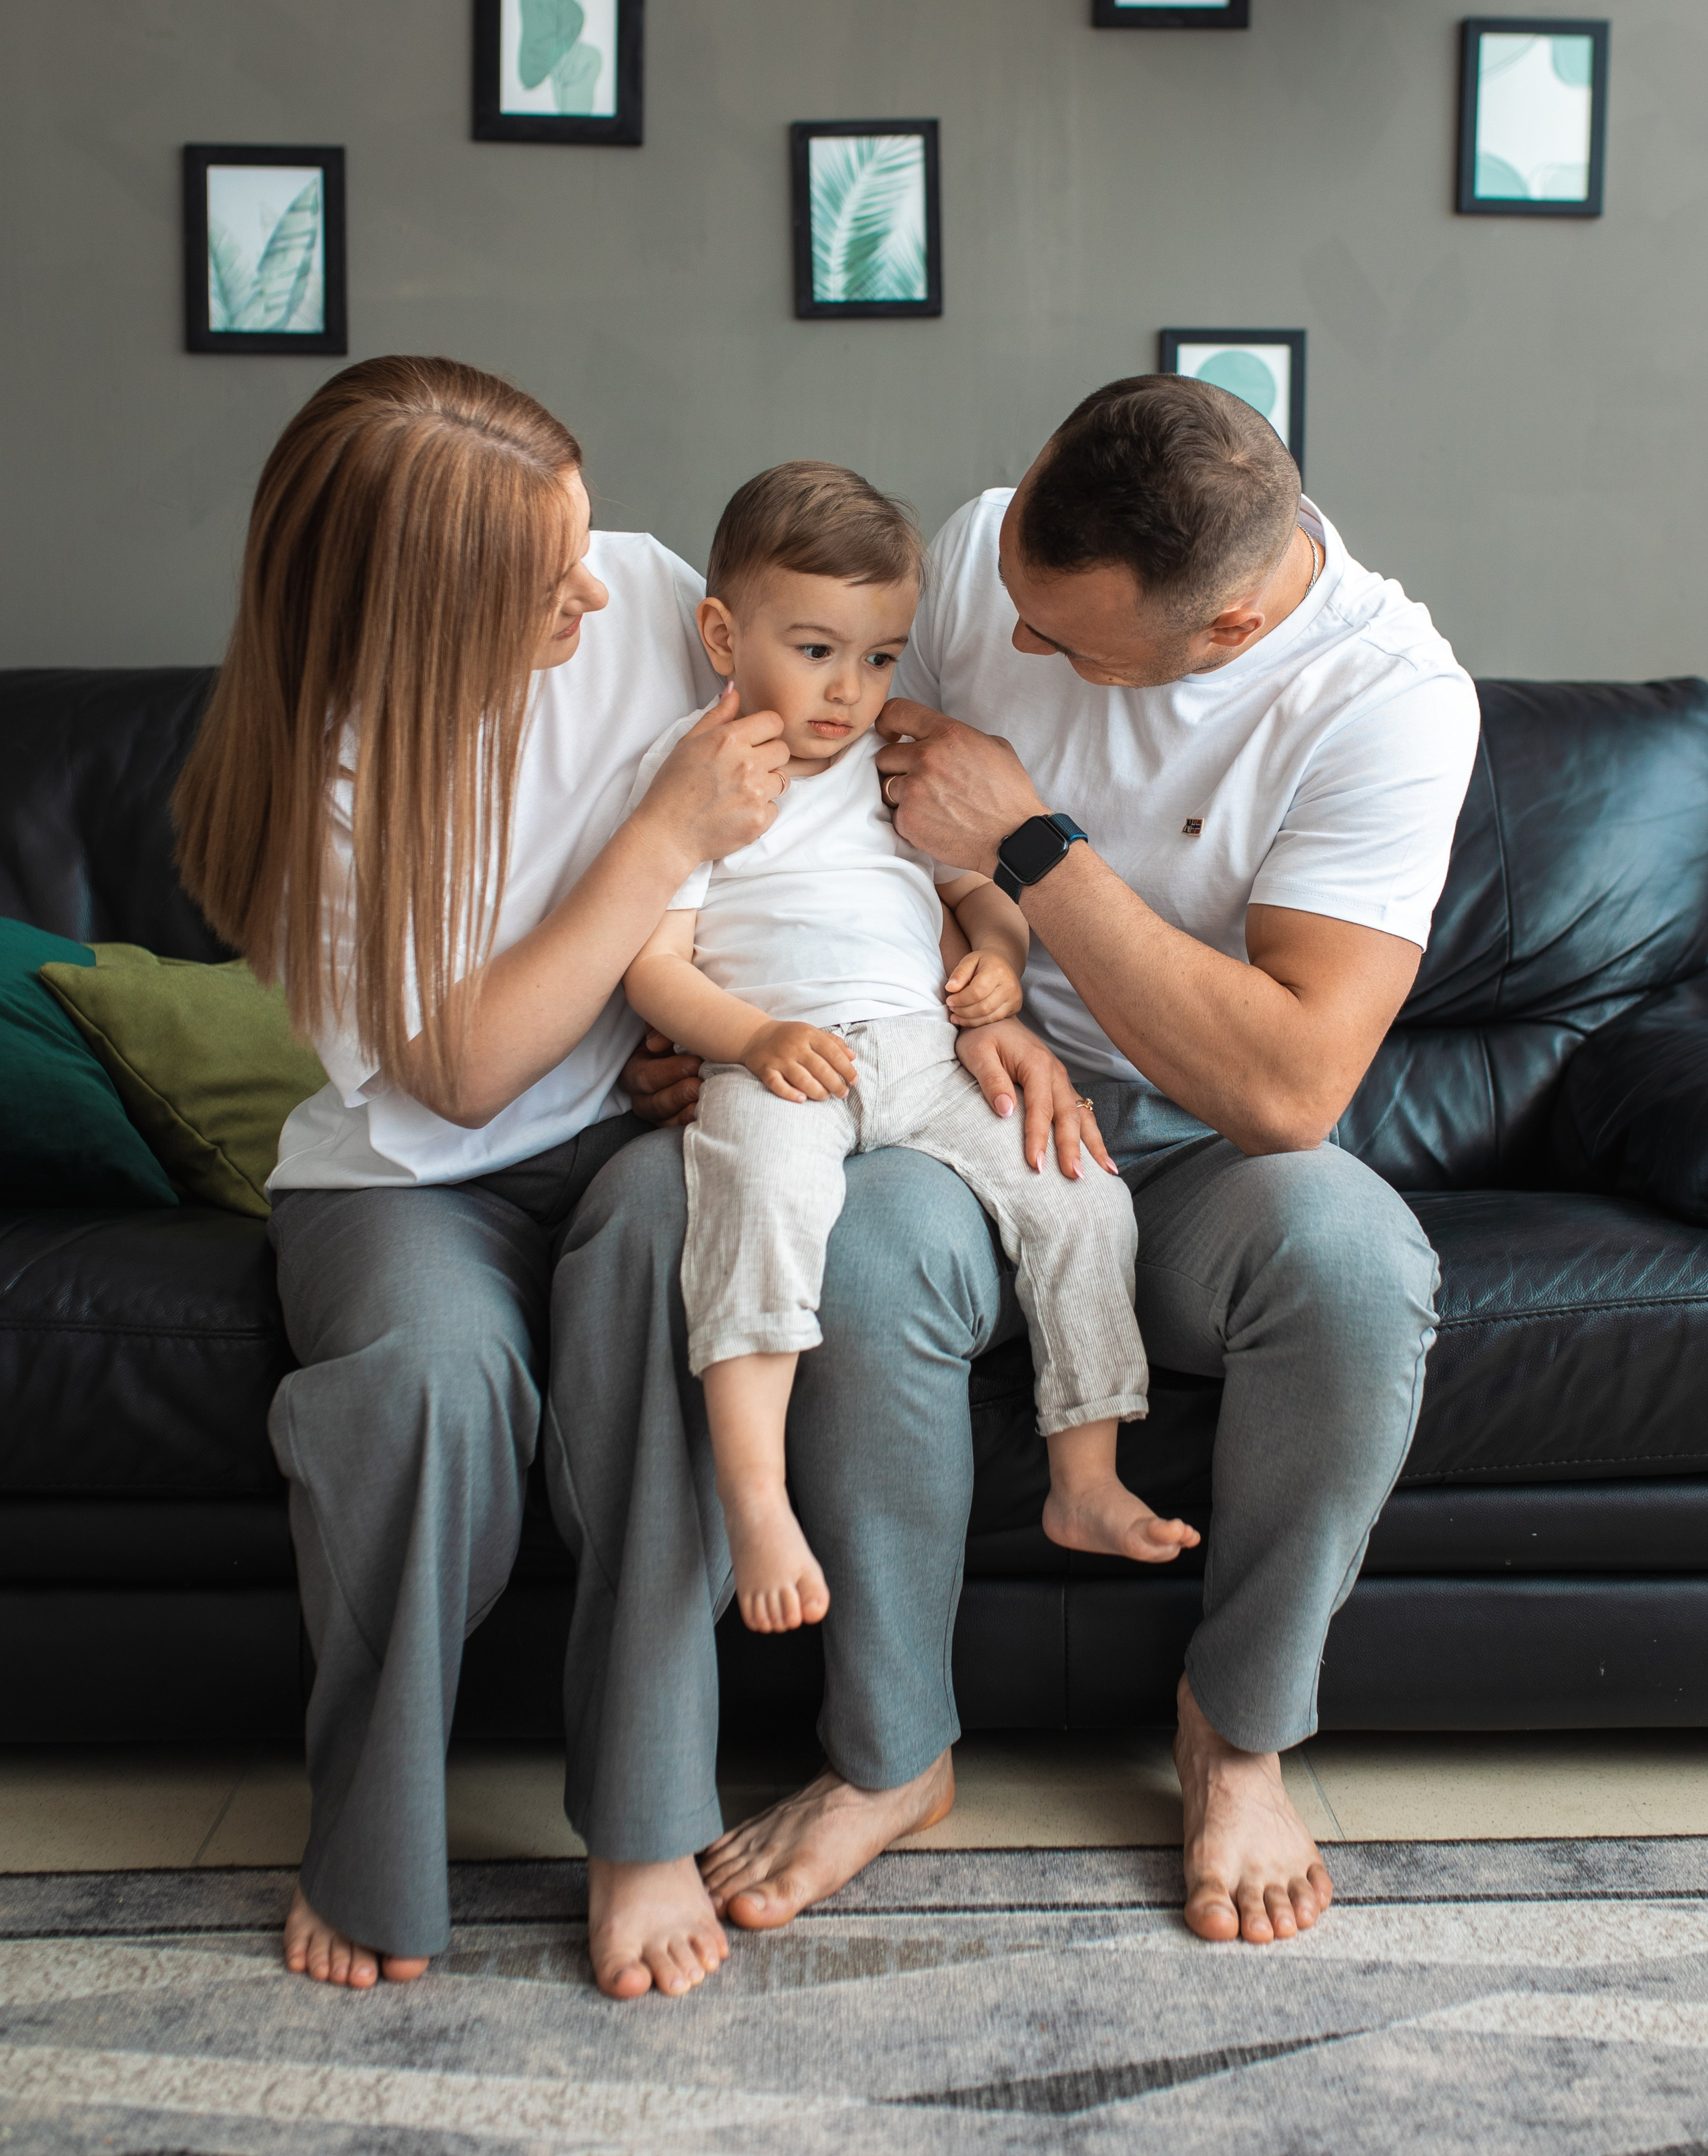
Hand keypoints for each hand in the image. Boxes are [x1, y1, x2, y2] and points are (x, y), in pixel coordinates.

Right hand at [622, 1030, 702, 1126]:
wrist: (692, 1054)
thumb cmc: (677, 1037)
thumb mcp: (666, 1028)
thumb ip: (660, 1029)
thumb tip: (654, 1045)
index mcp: (634, 1069)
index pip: (645, 1076)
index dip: (668, 1072)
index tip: (694, 1063)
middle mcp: (641, 1095)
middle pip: (654, 1101)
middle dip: (678, 1094)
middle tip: (700, 1084)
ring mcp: (656, 1113)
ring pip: (665, 1119)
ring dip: (685, 1110)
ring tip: (704, 1098)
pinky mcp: (670, 1123)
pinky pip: (676, 1128)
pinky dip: (690, 1122)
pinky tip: (704, 1114)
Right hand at [634, 682, 789, 868]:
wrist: (666, 834)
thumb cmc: (672, 787)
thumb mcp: (688, 743)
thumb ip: (716, 716)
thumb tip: (735, 690)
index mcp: (729, 739)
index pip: (774, 722)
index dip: (766, 731)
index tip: (755, 741)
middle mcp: (747, 763)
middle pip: (782, 750)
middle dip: (768, 757)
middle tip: (744, 769)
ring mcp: (755, 793)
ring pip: (782, 780)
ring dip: (766, 784)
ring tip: (739, 792)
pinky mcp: (759, 820)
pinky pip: (774, 808)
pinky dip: (760, 810)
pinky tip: (737, 812)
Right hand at [741, 1021, 857, 1104]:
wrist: (756, 1035)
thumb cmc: (790, 1036)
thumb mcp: (812, 1032)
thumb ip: (833, 1043)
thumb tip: (853, 1057)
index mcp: (809, 1035)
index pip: (833, 1053)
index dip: (846, 1069)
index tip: (855, 1081)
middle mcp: (795, 1047)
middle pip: (820, 1068)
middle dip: (835, 1084)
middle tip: (843, 1094)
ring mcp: (780, 1059)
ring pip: (802, 1079)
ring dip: (817, 1091)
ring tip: (825, 1097)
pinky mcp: (766, 1070)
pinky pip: (778, 1085)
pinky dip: (790, 1094)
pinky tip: (802, 1099)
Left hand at [875, 698, 1046, 873]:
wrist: (1015, 838)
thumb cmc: (1009, 794)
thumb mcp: (994, 747)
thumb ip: (958, 736)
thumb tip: (936, 736)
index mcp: (947, 734)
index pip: (896, 712)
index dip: (888, 723)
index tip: (891, 734)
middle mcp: (927, 758)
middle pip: (884, 755)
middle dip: (897, 767)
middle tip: (919, 780)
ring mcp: (915, 791)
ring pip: (886, 786)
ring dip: (902, 794)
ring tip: (928, 803)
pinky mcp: (909, 820)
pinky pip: (894, 815)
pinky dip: (909, 819)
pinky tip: (932, 822)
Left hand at [944, 949, 1022, 1026]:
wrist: (1004, 963)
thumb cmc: (984, 962)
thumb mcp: (969, 960)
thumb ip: (959, 973)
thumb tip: (950, 988)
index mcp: (997, 971)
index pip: (977, 991)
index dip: (960, 999)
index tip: (949, 1000)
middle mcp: (1009, 985)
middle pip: (983, 1007)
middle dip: (963, 1011)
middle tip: (952, 1008)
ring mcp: (1014, 998)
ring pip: (989, 1017)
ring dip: (968, 1019)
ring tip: (956, 1015)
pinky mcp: (1015, 1007)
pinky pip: (994, 1020)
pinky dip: (978, 1022)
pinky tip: (966, 1019)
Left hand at [954, 1017, 1118, 1179]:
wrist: (993, 1015)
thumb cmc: (982, 1035)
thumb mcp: (977, 1053)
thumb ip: (992, 1080)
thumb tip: (1006, 1111)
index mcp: (1037, 1065)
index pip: (1041, 1108)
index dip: (1039, 1138)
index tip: (1036, 1165)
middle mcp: (1056, 1073)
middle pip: (1068, 1116)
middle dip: (1073, 1148)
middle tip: (1075, 1177)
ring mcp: (1062, 1080)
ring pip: (1082, 1115)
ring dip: (1094, 1144)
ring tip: (1107, 1173)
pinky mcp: (1060, 1086)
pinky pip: (1080, 1112)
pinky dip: (1091, 1134)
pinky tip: (1100, 1156)